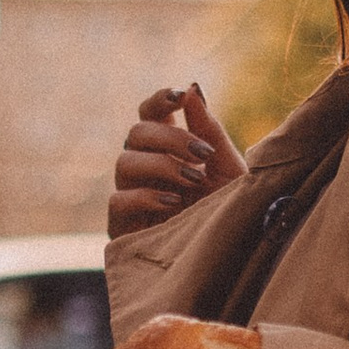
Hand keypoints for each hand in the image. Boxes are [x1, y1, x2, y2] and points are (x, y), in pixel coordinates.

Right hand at [107, 82, 244, 237]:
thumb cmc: (227, 212)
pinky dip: (146, 196)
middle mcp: (146, 169)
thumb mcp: (227, 168)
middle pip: (136, 133)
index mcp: (168, 149)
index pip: (150, 114)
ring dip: (161, 165)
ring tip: (193, 180)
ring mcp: (132, 196)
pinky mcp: (123, 226)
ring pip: (124, 162)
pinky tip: (173, 203)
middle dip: (170, 137)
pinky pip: (119, 200)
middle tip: (203, 154)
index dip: (159, 100)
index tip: (181, 95)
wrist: (230, 259)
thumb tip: (193, 89)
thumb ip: (209, 130)